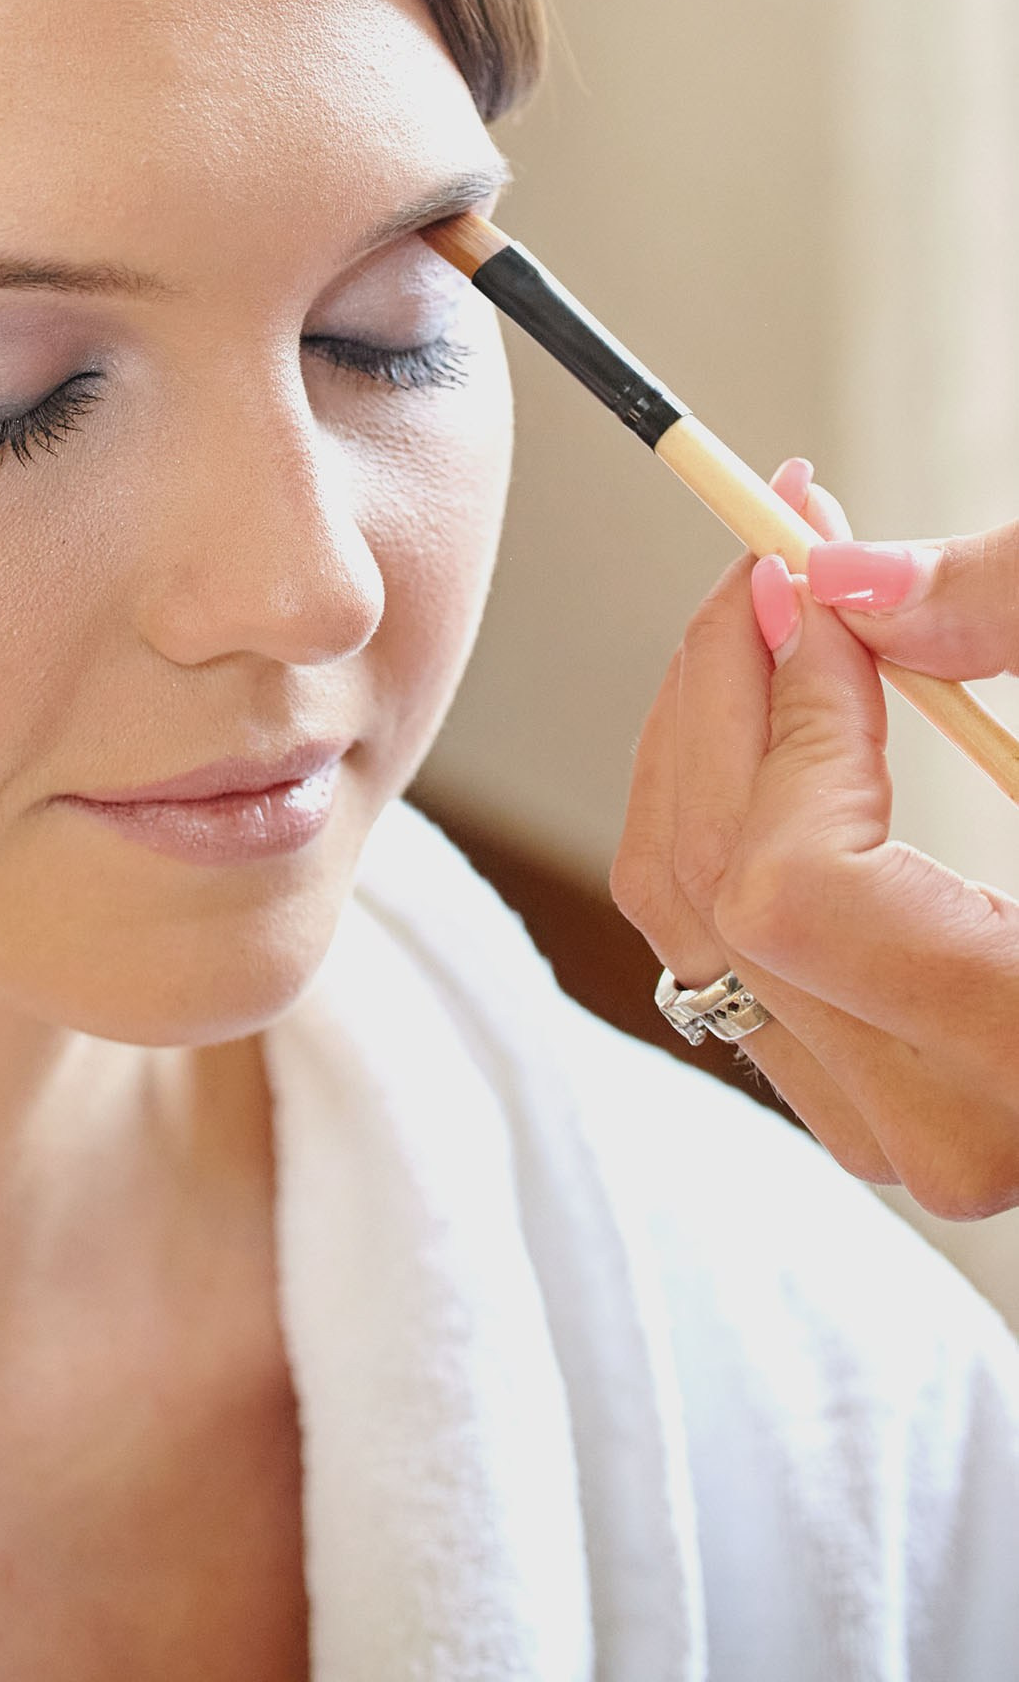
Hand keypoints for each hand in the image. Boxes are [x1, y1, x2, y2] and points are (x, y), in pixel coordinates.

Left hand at [610, 458, 1018, 1219]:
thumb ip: (1012, 618)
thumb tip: (845, 578)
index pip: (796, 884)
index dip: (787, 709)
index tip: (806, 571)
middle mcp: (945, 1126)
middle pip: (719, 897)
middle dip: (721, 695)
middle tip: (772, 553)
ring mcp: (894, 1128)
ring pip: (694, 930)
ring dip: (707, 749)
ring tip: (774, 617)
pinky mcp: (866, 1099)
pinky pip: (725, 954)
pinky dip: (733, 819)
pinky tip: (782, 719)